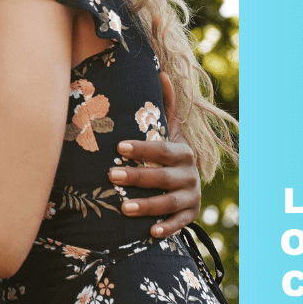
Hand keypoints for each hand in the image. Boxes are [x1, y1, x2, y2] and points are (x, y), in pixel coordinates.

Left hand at [114, 72, 201, 237]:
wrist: (188, 181)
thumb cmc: (169, 152)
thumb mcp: (169, 129)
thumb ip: (166, 105)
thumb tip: (161, 71)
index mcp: (183, 151)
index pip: (163, 150)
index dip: (142, 149)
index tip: (118, 147)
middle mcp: (190, 174)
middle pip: (164, 177)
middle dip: (138, 176)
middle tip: (111, 175)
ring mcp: (191, 196)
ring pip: (169, 203)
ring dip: (147, 205)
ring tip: (122, 207)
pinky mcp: (190, 216)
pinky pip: (180, 224)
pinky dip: (167, 228)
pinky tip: (149, 232)